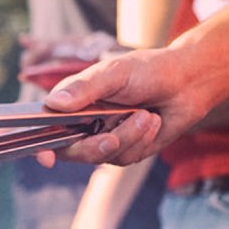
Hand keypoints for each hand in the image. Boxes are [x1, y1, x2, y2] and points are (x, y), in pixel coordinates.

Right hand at [42, 48, 209, 165]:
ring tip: (147, 115)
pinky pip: (125, 158)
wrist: (188, 83)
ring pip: (101, 155)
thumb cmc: (149, 70)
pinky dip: (141, 141)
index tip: (45, 157)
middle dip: (93, 147)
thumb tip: (54, 103)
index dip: (40, 144)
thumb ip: (84, 88)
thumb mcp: (114, 72)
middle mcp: (83, 122)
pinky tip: (153, 122)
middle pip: (71, 150)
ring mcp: (103, 138)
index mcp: (72, 101)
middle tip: (112, 139)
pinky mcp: (126, 150)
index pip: (45, 127)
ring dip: (127, 137)